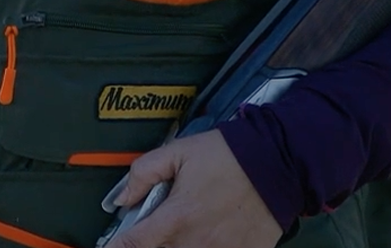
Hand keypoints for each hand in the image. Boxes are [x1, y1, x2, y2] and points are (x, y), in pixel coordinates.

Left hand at [103, 132, 282, 247]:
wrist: (279, 163)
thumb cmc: (230, 156)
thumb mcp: (179, 152)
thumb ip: (143, 173)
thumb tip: (120, 196)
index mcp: (176, 218)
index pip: (133, 244)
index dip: (116, 247)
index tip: (112, 246)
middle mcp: (194, 243)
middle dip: (153, 241)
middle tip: (162, 224)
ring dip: (177, 245)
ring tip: (187, 226)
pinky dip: (205, 247)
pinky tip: (209, 233)